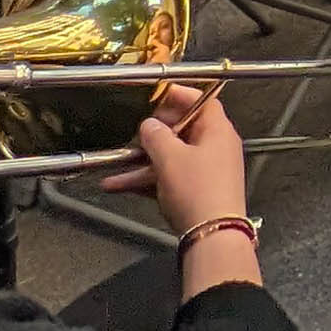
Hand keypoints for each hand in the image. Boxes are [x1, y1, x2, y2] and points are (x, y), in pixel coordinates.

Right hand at [111, 83, 249, 236]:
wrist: (213, 236)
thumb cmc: (197, 189)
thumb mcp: (171, 158)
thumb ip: (156, 136)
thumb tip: (149, 124)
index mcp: (217, 131)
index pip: (201, 101)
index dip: (179, 94)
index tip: (156, 94)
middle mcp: (215, 147)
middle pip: (182, 130)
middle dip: (153, 132)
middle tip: (132, 130)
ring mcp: (206, 171)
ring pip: (170, 158)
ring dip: (141, 161)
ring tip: (112, 162)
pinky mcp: (196, 192)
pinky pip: (167, 179)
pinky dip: (145, 180)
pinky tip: (117, 184)